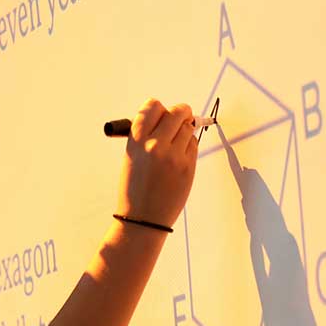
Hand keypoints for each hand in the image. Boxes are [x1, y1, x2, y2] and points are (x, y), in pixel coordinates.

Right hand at [115, 98, 198, 229]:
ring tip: (176, 145)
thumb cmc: (135, 189)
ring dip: (184, 131)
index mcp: (136, 141)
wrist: (143, 218)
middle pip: (176, 112)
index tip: (162, 112)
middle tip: (182, 116)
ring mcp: (173, 156)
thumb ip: (146, 136)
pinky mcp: (188, 166)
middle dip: (181, 112)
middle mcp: (154, 145)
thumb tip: (165, 118)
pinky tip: (179, 158)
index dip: (159, 107)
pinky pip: (193, 145)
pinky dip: (188, 146)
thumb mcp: (132, 157)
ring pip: (188, 127)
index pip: (152, 106)